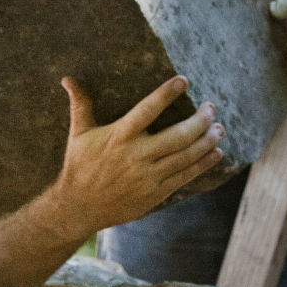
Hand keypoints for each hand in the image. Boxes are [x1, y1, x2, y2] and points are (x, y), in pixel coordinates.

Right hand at [47, 75, 223, 241]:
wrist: (79, 207)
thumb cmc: (79, 166)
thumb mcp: (78, 134)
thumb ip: (80, 105)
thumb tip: (67, 79)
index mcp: (119, 136)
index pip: (148, 109)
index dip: (166, 93)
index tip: (183, 80)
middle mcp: (137, 155)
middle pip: (177, 135)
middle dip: (200, 120)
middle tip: (211, 107)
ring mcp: (149, 175)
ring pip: (186, 155)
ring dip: (207, 140)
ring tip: (219, 128)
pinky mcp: (156, 192)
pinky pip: (186, 175)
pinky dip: (204, 163)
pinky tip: (216, 152)